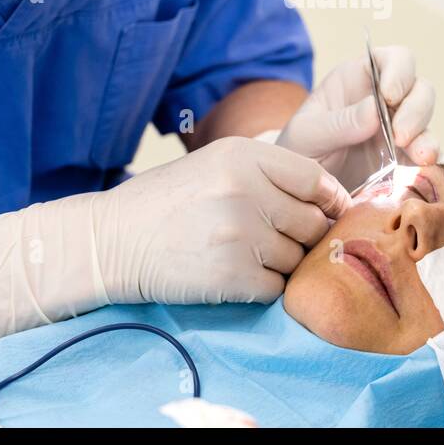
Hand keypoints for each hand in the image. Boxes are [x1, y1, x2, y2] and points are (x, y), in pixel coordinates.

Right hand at [0, 137, 350, 338]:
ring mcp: (240, 235)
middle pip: (312, 223)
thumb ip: (270, 173)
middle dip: (303, 236)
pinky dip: (262, 287)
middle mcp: (246, 191)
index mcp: (244, 156)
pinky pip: (275, 288)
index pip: (315, 179)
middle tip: (275, 240)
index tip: (329, 212)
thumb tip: (332, 198)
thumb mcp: (215, 164)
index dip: (329, 200)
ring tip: (246, 255)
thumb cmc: (167, 202)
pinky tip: (235, 275)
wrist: (110, 240)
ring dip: (281, 263)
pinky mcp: (231, 277)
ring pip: (297, 259)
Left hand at [276, 45, 438, 189]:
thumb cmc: (298, 151)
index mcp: (359, 80)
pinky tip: (424, 170)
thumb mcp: (306, 136)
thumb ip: (336, 123)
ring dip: (426, 137)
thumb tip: (375, 111)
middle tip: (401, 136)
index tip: (390, 95)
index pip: (393, 59)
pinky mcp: (405, 161)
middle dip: (416, 109)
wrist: (298, 191)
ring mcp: (398, 130)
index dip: (399, 71)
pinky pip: (427, 156)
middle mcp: (384, 101)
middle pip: (419, 89)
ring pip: (427, 122)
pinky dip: (430, 161)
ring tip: (420, 156)